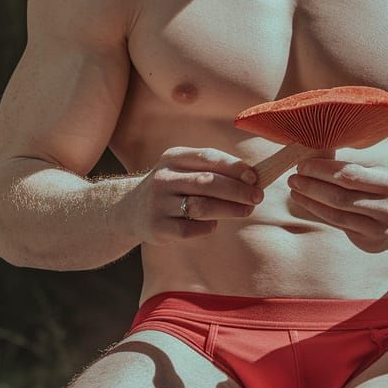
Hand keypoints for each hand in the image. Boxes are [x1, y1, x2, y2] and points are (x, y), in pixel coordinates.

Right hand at [120, 147, 263, 245]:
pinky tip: (213, 224)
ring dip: (229, 209)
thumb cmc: (171, 188)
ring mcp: (158, 203)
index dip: (234, 167)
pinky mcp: (157, 227)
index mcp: (173, 157)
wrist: (129, 210)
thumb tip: (252, 178)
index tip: (254, 177)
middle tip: (257, 197)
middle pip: (207, 183)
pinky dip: (208, 227)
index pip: (207, 157)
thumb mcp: (183, 170)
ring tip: (246, 210)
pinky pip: (190, 229)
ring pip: (200, 206)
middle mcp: (163, 178)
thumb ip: (212, 171)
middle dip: (237, 190)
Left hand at [286, 157, 387, 254]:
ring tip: (295, 189)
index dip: (323, 169)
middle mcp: (387, 206)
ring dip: (311, 201)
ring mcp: (379, 227)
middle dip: (313, 185)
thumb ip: (356, 167)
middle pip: (341, 195)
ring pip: (337, 213)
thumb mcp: (382, 173)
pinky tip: (306, 202)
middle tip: (293, 176)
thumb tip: (318, 153)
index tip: (303, 163)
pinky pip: (339, 225)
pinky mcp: (370, 242)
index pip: (351, 174)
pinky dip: (319, 213)